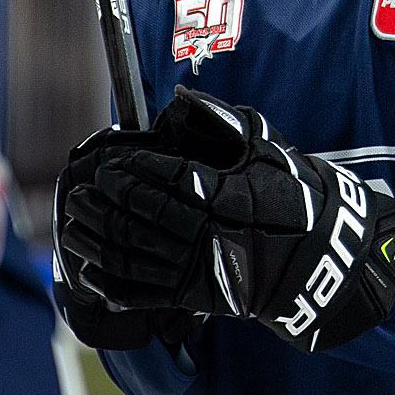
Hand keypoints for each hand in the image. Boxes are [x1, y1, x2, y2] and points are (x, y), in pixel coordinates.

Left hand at [59, 87, 394, 351]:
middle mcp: (213, 234)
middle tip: (79, 189)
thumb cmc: (294, 196)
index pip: (172, 180)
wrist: (321, 259)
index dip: (137, 171)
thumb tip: (182, 98)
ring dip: (99, 240)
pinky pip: (145, 294)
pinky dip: (112, 284)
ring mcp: (203, 269)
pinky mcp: (198, 297)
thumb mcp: (267, 149)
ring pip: (137, 255)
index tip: (112, 162)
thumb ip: (224, 122)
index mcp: (230, 195)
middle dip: (107, 203)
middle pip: (145, 217)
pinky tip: (88, 270)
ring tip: (73, 223)